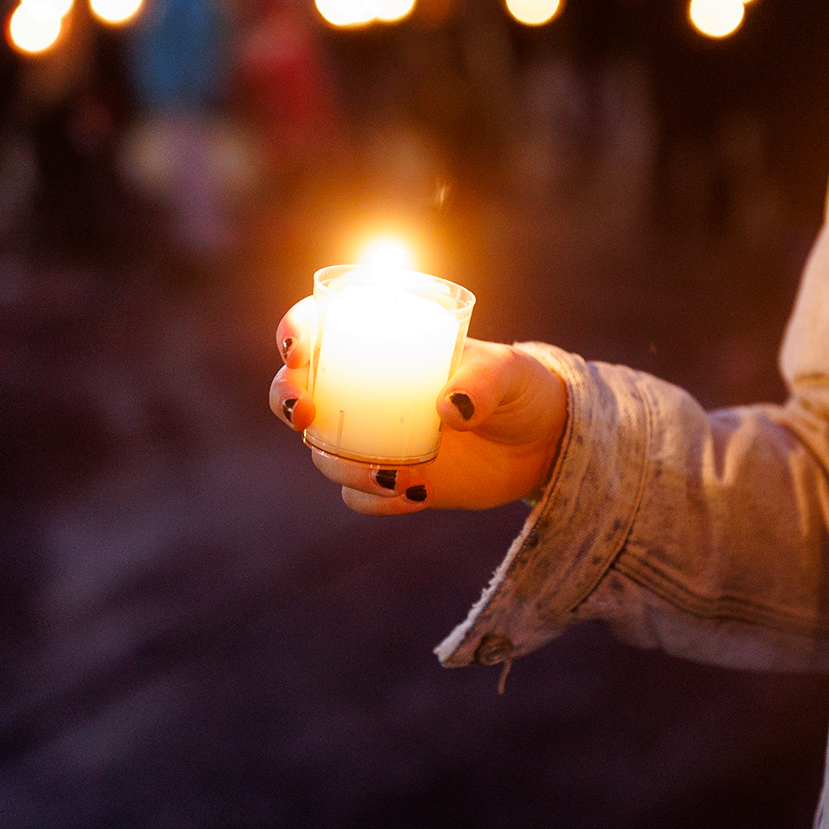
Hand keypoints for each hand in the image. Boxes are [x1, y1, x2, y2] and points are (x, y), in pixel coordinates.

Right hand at [269, 297, 568, 514]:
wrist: (542, 443)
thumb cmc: (519, 387)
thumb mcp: (509, 371)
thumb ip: (483, 381)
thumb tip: (449, 408)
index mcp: (384, 345)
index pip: (320, 328)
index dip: (295, 333)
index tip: (300, 350)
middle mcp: (365, 392)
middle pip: (296, 393)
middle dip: (285, 401)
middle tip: (305, 414)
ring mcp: (374, 438)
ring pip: (323, 452)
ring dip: (339, 464)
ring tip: (393, 476)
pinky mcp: (391, 480)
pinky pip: (359, 496)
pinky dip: (373, 500)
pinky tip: (413, 495)